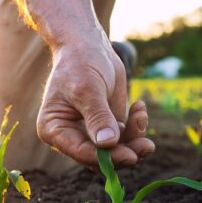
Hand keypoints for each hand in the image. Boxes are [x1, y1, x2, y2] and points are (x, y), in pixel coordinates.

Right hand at [37, 34, 154, 167]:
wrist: (88, 44)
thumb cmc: (79, 63)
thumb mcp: (87, 89)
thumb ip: (98, 117)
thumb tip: (108, 144)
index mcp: (54, 129)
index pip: (80, 152)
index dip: (105, 157)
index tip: (129, 155)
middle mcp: (70, 136)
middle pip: (99, 157)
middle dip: (124, 152)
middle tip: (147, 146)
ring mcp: (90, 132)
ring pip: (115, 150)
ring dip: (134, 139)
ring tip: (141, 116)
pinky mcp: (107, 125)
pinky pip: (125, 138)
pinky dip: (136, 127)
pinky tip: (139, 107)